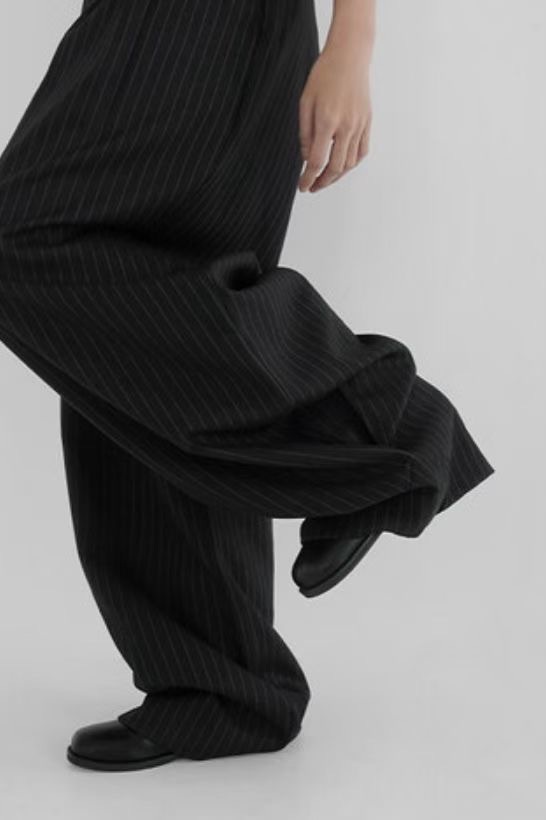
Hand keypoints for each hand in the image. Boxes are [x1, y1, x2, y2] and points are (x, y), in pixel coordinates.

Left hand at [298, 46, 371, 192]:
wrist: (350, 56)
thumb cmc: (324, 75)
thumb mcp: (305, 102)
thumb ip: (305, 133)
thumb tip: (306, 159)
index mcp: (327, 121)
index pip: (317, 161)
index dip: (308, 178)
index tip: (302, 186)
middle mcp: (346, 126)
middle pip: (335, 167)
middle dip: (322, 182)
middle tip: (313, 187)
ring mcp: (359, 125)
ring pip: (350, 163)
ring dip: (337, 175)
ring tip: (325, 178)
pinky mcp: (368, 122)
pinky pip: (362, 151)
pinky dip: (352, 163)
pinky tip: (343, 166)